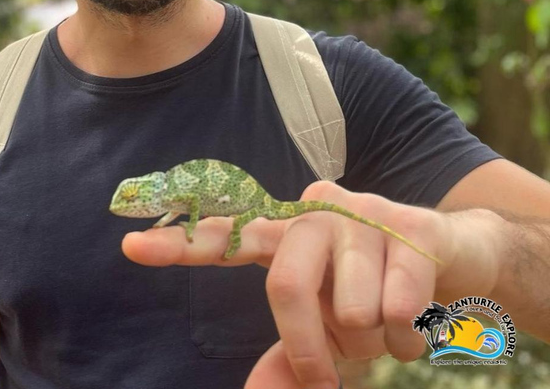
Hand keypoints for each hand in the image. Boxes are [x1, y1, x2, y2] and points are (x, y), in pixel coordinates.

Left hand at [122, 181, 502, 388]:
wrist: (454, 259)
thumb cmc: (373, 294)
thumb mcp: (327, 333)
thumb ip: (290, 358)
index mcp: (283, 235)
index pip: (225, 238)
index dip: (178, 244)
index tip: (128, 246)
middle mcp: (313, 212)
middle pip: (286, 287)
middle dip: (312, 345)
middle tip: (330, 371)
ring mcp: (360, 214)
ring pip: (352, 309)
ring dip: (373, 339)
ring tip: (386, 322)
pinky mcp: (409, 225)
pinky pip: (397, 308)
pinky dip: (408, 335)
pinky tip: (416, 316)